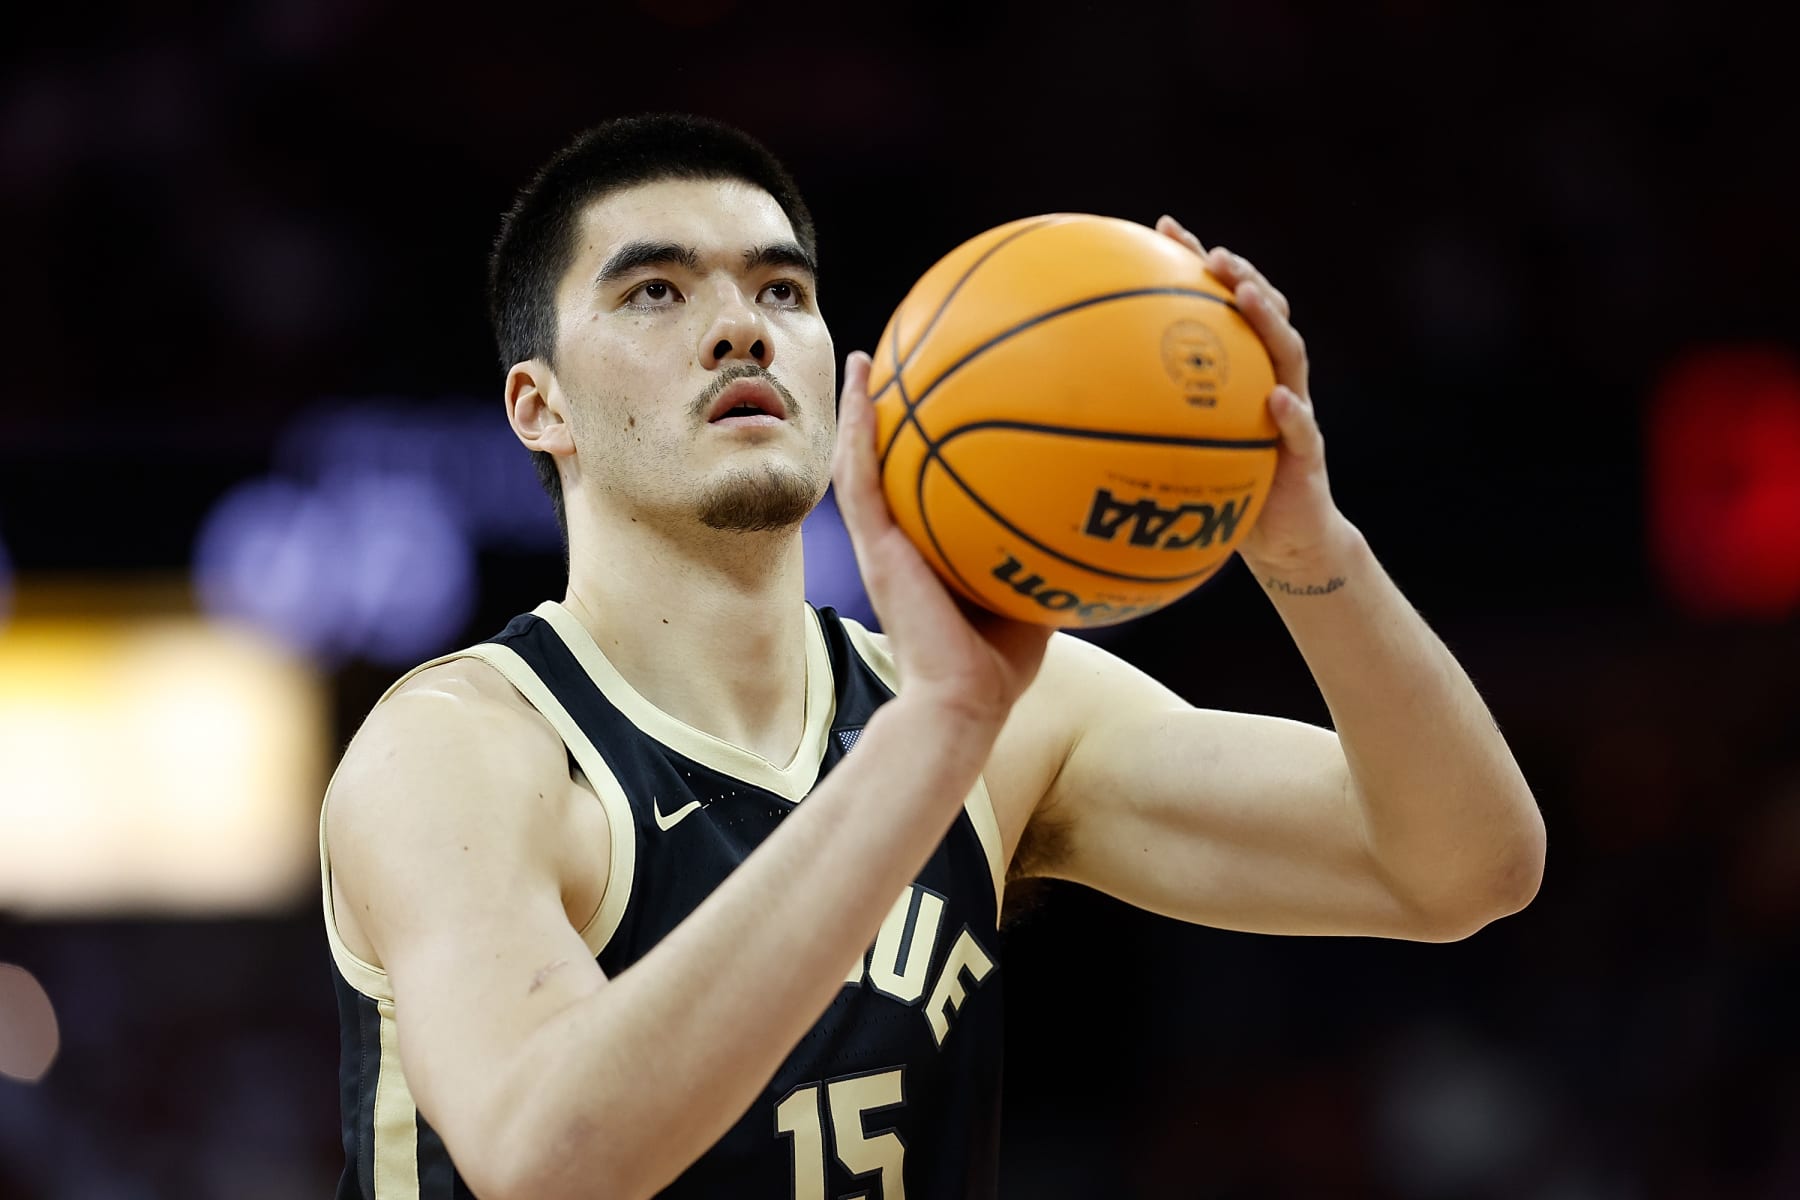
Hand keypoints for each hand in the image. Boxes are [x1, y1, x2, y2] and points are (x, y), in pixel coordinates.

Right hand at [833, 351, 1052, 722]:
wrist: (965, 699)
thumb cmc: (1001, 663)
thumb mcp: (1035, 595)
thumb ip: (1049, 554)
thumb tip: (1095, 520)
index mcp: (931, 550)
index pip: (923, 486)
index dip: (924, 444)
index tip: (937, 398)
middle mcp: (901, 541)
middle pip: (886, 466)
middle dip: (888, 415)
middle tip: (895, 362)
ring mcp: (882, 542)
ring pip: (860, 463)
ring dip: (860, 410)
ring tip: (864, 359)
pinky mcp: (875, 546)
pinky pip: (860, 478)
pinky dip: (859, 429)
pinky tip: (864, 386)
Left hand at [1155, 215, 1356, 575]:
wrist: (1283, 541)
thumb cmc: (1226, 492)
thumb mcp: (1179, 451)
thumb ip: (1141, 422)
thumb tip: (1061, 405)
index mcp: (1241, 373)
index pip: (1223, 305)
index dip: (1198, 264)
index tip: (1164, 227)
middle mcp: (1272, 379)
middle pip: (1265, 312)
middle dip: (1242, 275)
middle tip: (1214, 254)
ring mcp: (1296, 412)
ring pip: (1290, 355)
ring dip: (1268, 322)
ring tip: (1246, 296)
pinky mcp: (1307, 455)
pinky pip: (1303, 430)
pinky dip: (1291, 412)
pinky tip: (1275, 398)